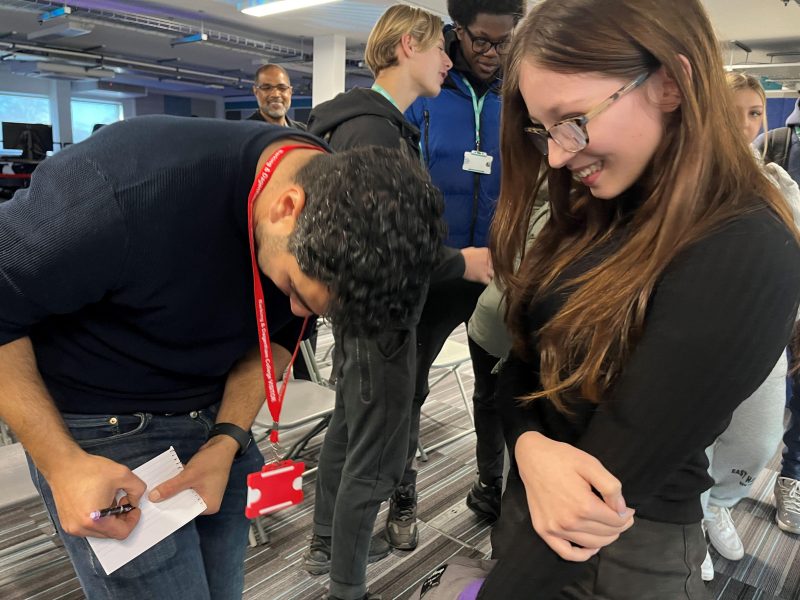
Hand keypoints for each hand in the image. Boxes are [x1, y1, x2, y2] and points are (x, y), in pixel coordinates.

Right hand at [47, 450, 145, 539]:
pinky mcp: (67, 523)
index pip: (121, 532)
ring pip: (100, 531)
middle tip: (123, 500)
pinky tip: (98, 501)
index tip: (133, 509)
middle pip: (110, 533)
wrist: (63, 466)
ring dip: (110, 518)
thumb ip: (137, 489)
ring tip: (109, 499)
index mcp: (95, 520)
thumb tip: (135, 501)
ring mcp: (72, 527)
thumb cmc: (86, 470)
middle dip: (121, 518)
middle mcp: (80, 527)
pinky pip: (89, 527)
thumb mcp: (122, 475)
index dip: (132, 520)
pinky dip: (98, 518)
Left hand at [148, 435, 237, 513]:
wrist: (222, 445)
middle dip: (168, 498)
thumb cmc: (211, 461)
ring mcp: (203, 492)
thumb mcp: (189, 475)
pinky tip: (163, 479)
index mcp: (208, 505)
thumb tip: (153, 498)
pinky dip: (176, 483)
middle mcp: (206, 502)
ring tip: (153, 488)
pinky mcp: (199, 484)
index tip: (151, 508)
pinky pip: (184, 487)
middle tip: (149, 497)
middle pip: (182, 503)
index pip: (184, 512)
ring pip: (182, 494)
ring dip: (171, 489)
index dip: (168, 509)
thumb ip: (171, 487)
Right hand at [461, 247, 493, 283]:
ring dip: (488, 274)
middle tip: (483, 268)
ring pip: (492, 273)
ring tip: (484, 275)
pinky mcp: (482, 277)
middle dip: (489, 267)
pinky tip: (482, 280)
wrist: (457, 262)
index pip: (492, 256)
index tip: (484, 262)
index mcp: (486, 252)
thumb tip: (478, 253)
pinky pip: (488, 281)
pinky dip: (485, 281)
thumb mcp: (471, 249)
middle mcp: (488, 260)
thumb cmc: (462, 255)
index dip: (488, 260)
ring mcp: (486, 269)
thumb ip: (477, 251)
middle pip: (493, 265)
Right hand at [515, 431, 634, 560]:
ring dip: (606, 538)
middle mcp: (569, 521)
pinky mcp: (543, 530)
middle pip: (606, 534)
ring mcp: (554, 528)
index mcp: (583, 505)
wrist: (532, 457)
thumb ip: (611, 487)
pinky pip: (566, 553)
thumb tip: (622, 510)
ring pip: (591, 544)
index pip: (616, 521)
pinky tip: (591, 546)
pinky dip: (582, 555)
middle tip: (622, 516)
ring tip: (609, 526)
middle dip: (619, 526)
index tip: (629, 510)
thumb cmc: (562, 458)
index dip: (627, 516)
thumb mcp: (591, 464)